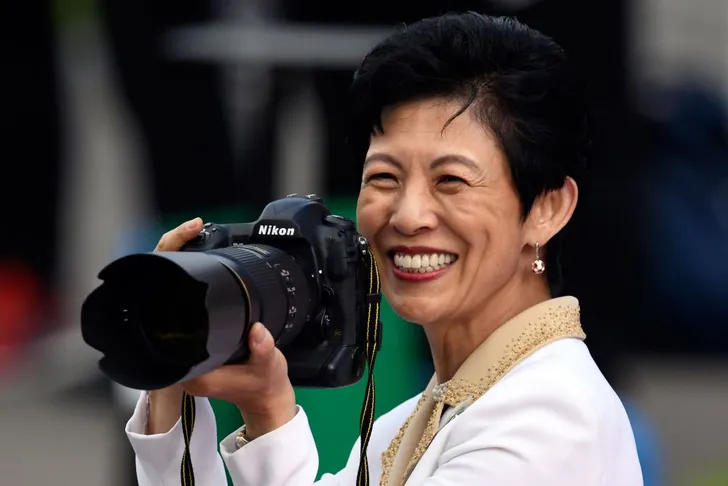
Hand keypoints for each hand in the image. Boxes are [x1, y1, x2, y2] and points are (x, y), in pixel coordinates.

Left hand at [147, 218, 296, 438]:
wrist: (264, 397)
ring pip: (168, 295)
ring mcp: (182, 345)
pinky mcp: (193, 337)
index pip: (157, 311)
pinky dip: (187, 279)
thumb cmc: (261, 384)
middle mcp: (177, 354)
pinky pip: (181, 302)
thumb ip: (263, 351)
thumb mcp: (267, 367)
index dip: (167, 268)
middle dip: (173, 255)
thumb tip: (258, 331)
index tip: (184, 241)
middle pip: (159, 294)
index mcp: (184, 364)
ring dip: (179, 264)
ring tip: (193, 235)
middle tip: (193, 228)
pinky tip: (198, 261)